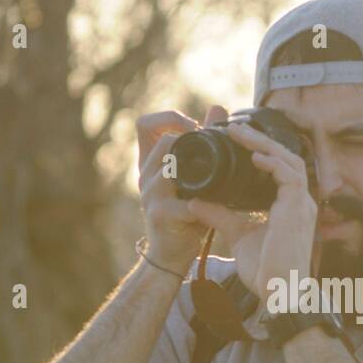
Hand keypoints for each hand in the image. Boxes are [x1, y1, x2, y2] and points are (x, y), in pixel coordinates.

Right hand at [137, 105, 227, 272]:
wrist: (172, 255)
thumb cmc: (185, 214)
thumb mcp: (193, 177)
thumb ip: (203, 143)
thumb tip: (217, 108)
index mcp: (150, 163)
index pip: (144, 124)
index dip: (170, 119)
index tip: (193, 128)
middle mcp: (146, 175)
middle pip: (160, 140)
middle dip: (189, 141)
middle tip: (211, 151)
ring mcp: (150, 195)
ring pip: (169, 165)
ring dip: (195, 166)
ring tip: (215, 174)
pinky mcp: (161, 215)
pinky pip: (186, 200)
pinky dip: (205, 200)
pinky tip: (217, 204)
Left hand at [185, 120, 318, 301]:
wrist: (280, 294)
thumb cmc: (265, 271)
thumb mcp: (237, 235)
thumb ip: (219, 215)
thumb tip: (194, 201)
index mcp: (289, 206)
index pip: (280, 168)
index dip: (262, 151)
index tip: (238, 141)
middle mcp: (299, 202)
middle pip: (286, 157)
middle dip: (261, 140)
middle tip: (234, 128)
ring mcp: (301, 205)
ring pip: (289, 160)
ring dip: (264, 144)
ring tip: (240, 134)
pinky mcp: (297, 211)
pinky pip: (290, 177)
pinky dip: (272, 164)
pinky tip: (254, 156)